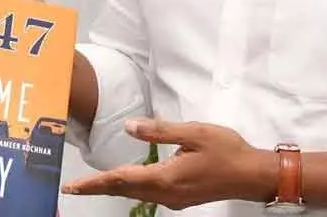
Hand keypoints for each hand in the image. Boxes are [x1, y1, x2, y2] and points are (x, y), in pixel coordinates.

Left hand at [60, 119, 274, 210]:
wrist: (253, 175)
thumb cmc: (226, 151)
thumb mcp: (194, 133)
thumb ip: (159, 130)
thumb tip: (129, 127)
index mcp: (165, 178)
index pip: (121, 180)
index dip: (95, 182)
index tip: (73, 187)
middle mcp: (165, 193)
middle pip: (124, 190)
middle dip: (98, 188)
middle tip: (73, 188)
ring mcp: (174, 199)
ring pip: (136, 194)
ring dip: (113, 188)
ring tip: (92, 184)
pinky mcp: (181, 197)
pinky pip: (148, 194)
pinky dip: (130, 188)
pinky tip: (125, 181)